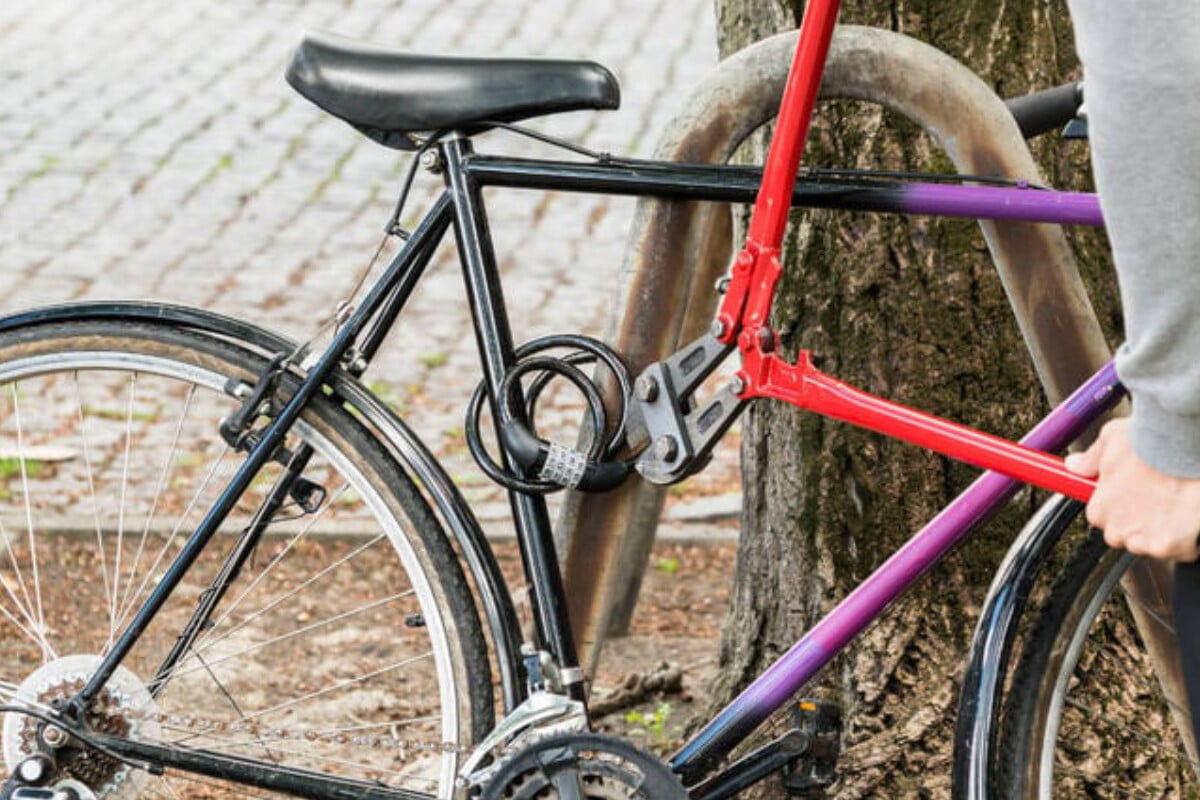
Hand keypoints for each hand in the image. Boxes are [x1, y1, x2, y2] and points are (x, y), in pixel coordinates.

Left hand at [1065, 418, 1199, 560]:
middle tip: (1161, 499)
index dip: (1122, 507)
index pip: (1105, 520)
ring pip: (1155, 545)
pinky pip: (1183, 550)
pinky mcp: (1169, 545)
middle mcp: (1116, 529)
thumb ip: (1091, 459)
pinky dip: (1189, 539)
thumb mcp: (1110, 439)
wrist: (1179, 445)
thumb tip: (1073, 465)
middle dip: (1143, 523)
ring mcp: (1143, 540)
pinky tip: (1191, 516)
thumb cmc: (1148, 440)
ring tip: (1177, 504)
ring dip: (1165, 532)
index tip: (1136, 496)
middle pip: (1129, 537)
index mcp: (1099, 508)